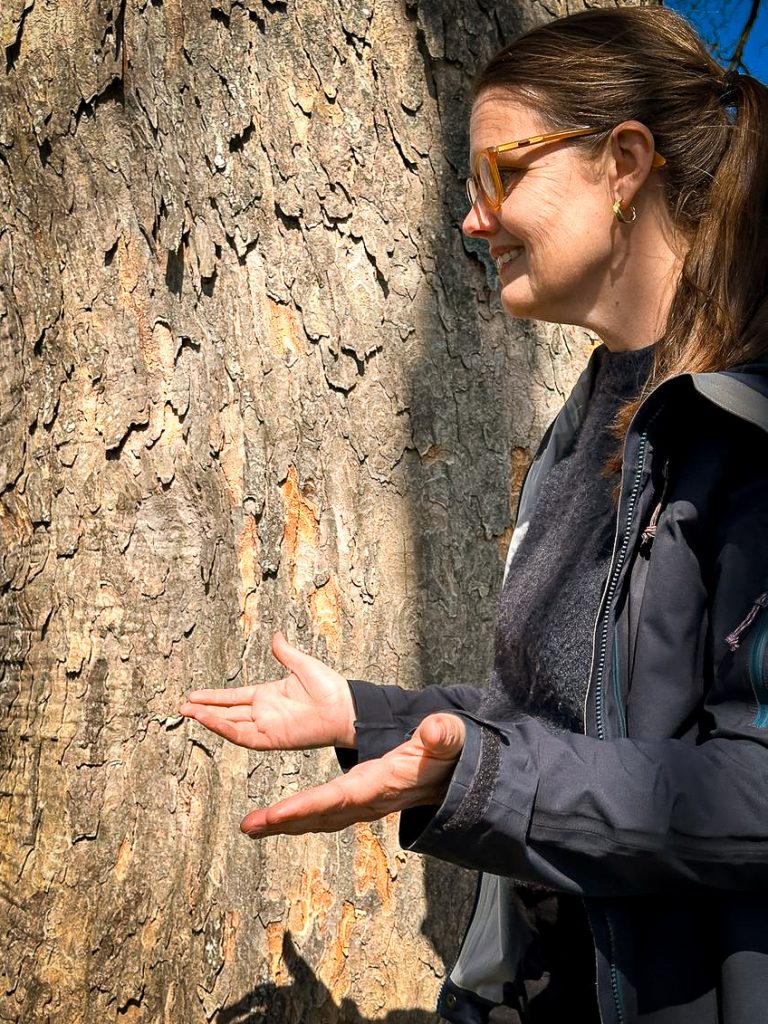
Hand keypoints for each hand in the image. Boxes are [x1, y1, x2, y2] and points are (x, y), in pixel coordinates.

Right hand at [179, 631, 355, 749]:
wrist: (344, 707)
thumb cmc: (329, 687)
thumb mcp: (302, 664)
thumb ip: (284, 652)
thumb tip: (276, 635)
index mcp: (268, 695)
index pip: (234, 697)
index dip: (214, 697)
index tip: (194, 695)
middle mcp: (264, 712)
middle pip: (227, 713)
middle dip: (205, 710)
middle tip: (182, 708)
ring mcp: (267, 726)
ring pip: (231, 725)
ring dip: (210, 720)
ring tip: (189, 712)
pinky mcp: (272, 738)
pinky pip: (244, 736)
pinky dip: (226, 729)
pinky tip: (211, 720)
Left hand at [239, 712, 465, 836]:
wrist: (452, 777)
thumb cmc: (446, 755)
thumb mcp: (449, 739)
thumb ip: (442, 735)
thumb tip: (432, 728)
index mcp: (382, 784)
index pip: (340, 797)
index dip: (308, 806)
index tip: (277, 813)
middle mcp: (368, 801)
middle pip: (320, 815)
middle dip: (285, 821)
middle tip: (249, 826)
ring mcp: (361, 805)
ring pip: (317, 818)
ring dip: (283, 823)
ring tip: (249, 826)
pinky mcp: (356, 803)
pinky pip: (321, 813)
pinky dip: (296, 818)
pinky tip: (274, 820)